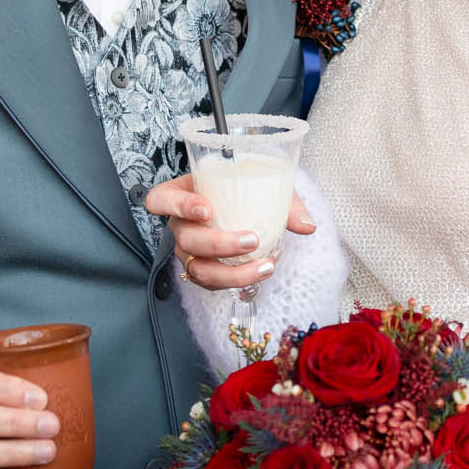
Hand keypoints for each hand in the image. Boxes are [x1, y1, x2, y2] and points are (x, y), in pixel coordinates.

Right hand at [145, 175, 315, 291]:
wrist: (247, 205)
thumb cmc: (246, 189)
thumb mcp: (263, 185)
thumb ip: (284, 202)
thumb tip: (307, 226)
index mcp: (181, 194)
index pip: (161, 200)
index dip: (178, 206)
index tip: (207, 209)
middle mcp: (180, 225)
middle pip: (186, 240)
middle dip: (218, 244)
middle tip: (252, 239)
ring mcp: (188, 251)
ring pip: (198, 269)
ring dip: (232, 273)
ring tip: (266, 266)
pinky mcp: (202, 269)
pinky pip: (212, 283)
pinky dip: (238, 280)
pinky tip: (262, 271)